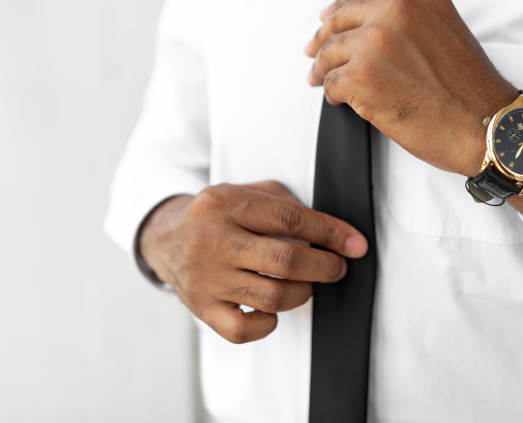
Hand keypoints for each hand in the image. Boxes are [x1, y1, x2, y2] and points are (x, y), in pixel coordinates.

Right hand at [139, 181, 367, 343]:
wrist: (165, 237)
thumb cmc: (220, 215)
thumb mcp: (247, 192)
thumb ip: (287, 205)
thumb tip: (334, 234)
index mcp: (225, 202)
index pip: (291, 218)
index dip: (331, 233)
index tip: (356, 245)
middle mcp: (211, 240)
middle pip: (285, 260)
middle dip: (324, 267)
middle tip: (337, 268)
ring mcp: (205, 278)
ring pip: (271, 296)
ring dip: (302, 293)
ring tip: (307, 284)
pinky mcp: (201, 309)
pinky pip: (242, 329)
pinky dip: (268, 323)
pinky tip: (273, 310)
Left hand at [305, 0, 517, 176]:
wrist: (485, 125)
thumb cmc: (470, 88)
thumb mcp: (445, 29)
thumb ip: (409, 18)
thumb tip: (366, 25)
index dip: (341, 5)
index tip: (329, 17)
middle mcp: (396, 10)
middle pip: (340, 19)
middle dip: (324, 39)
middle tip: (315, 53)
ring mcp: (375, 42)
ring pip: (330, 52)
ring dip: (323, 69)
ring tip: (322, 80)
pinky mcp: (361, 76)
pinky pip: (331, 82)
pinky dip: (331, 93)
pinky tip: (339, 99)